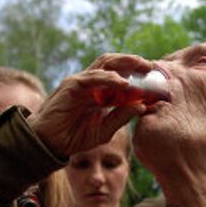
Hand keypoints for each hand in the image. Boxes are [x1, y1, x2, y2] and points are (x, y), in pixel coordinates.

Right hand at [29, 53, 152, 156]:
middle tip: (152, 66)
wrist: (49, 144)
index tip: (156, 79)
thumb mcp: (104, 131)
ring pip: (105, 64)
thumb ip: (121, 118)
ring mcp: (81, 82)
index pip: (121, 77)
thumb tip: (142, 107)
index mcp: (100, 93)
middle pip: (114, 64)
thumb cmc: (73, 138)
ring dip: (125, 64)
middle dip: (134, 62)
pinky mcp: (71, 85)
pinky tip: (123, 83)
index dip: (138, 76)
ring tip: (142, 67)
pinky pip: (92, 77)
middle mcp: (91, 84)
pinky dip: (109, 78)